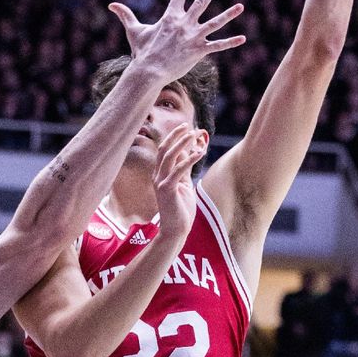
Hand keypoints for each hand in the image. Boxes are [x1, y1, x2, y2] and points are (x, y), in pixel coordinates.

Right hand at [109, 0, 244, 82]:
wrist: (149, 71)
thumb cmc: (142, 52)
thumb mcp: (134, 31)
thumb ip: (125, 15)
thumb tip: (111, 5)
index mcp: (170, 18)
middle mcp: (184, 24)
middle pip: (201, 2)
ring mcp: (193, 37)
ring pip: (214, 23)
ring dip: (228, 14)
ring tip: (240, 6)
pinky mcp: (199, 51)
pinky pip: (217, 45)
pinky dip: (230, 42)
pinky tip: (242, 38)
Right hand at [152, 123, 203, 240]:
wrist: (175, 230)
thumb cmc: (180, 210)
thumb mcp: (183, 186)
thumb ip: (183, 171)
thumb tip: (188, 154)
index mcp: (160, 174)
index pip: (165, 151)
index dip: (175, 138)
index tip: (186, 128)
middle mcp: (157, 176)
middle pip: (164, 149)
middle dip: (175, 135)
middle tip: (187, 125)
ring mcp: (160, 182)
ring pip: (169, 156)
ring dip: (182, 143)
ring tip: (193, 134)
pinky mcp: (167, 189)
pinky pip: (178, 170)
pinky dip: (189, 159)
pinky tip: (200, 152)